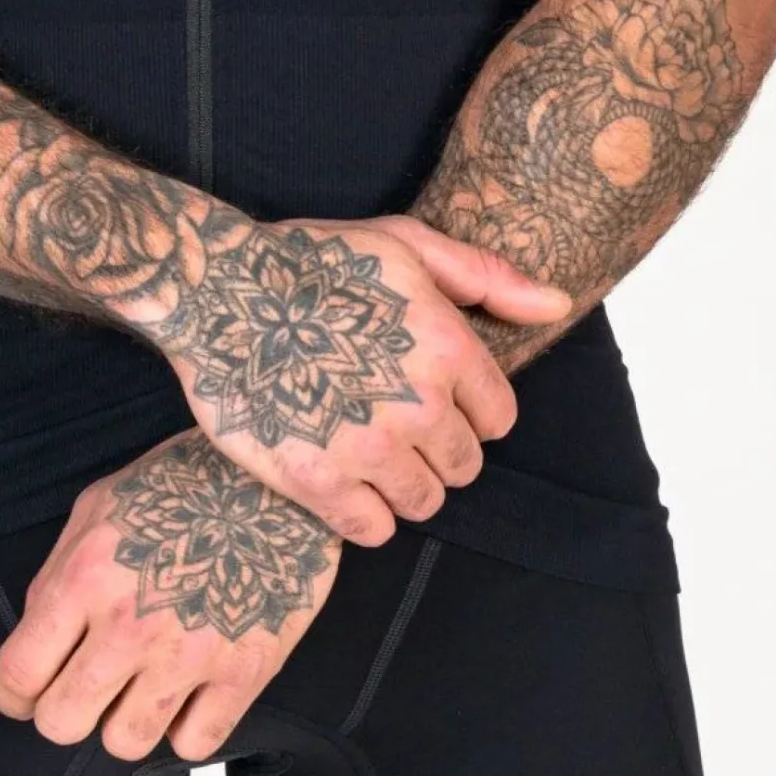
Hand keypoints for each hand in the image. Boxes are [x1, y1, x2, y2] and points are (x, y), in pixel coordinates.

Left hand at [0, 430, 340, 761]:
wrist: (276, 478)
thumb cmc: (184, 485)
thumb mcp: (100, 506)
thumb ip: (59, 574)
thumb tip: (39, 636)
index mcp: (87, 577)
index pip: (20, 674)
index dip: (13, 696)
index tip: (25, 695)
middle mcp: (131, 624)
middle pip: (63, 724)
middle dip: (64, 711)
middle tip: (85, 688)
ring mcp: (189, 655)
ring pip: (125, 744)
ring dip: (126, 720)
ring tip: (142, 685)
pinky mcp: (244, 674)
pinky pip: (194, 747)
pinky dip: (186, 728)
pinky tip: (189, 692)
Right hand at [150, 214, 570, 544]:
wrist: (218, 289)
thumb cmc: (313, 260)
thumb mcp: (405, 244)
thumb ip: (488, 278)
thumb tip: (557, 307)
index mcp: (445, 344)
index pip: (499, 418)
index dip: (468, 408)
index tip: (431, 393)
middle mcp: (416, 402)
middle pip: (465, 466)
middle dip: (436, 447)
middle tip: (391, 418)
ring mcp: (367, 447)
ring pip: (424, 502)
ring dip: (402, 482)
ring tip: (363, 445)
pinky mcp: (318, 482)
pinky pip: (373, 531)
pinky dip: (362, 513)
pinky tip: (339, 475)